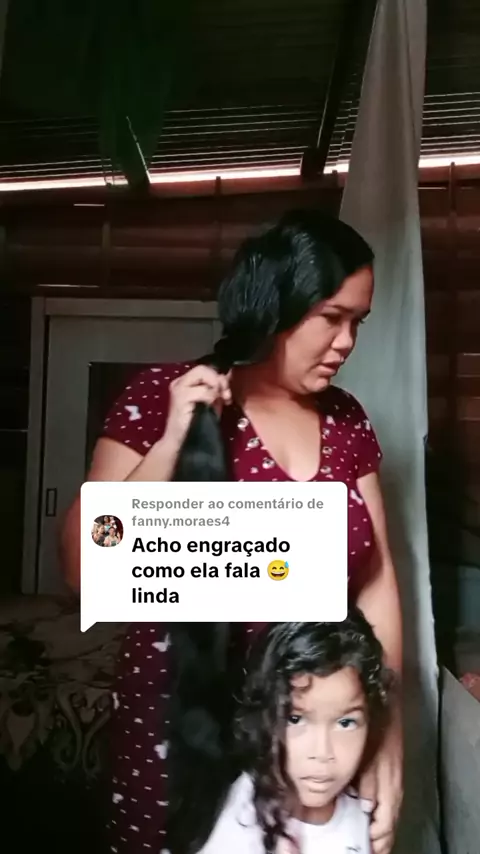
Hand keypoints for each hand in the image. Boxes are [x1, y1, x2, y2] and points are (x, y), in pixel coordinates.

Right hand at [163, 365, 231, 448]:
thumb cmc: (196, 424)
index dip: (219, 378)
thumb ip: (217, 390)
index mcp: (186, 382)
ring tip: (219, 402)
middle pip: (203, 368)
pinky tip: (210, 407)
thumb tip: (226, 379)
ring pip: (202, 374)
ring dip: (215, 388)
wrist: (181, 442)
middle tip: (226, 396)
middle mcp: (180, 382)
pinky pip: (203, 390)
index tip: (227, 394)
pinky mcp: (180, 397)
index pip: (205, 369)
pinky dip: (211, 397)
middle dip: (218, 380)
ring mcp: (178, 388)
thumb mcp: (211, 403)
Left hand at [358, 718, 402, 853]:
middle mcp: (395, 790)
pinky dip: (382, 813)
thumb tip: (364, 808)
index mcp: (390, 790)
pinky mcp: (392, 774)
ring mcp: (395, 782)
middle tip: (369, 848)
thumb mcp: (368, 761)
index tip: (365, 848)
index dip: (375, 841)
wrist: (388, 713)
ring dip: (381, 828)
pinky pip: (389, 802)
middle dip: (380, 840)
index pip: (384, 827)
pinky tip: (372, 812)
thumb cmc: (376, 734)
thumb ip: (367, 788)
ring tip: (371, 838)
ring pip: (390, 814)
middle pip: (389, 824)